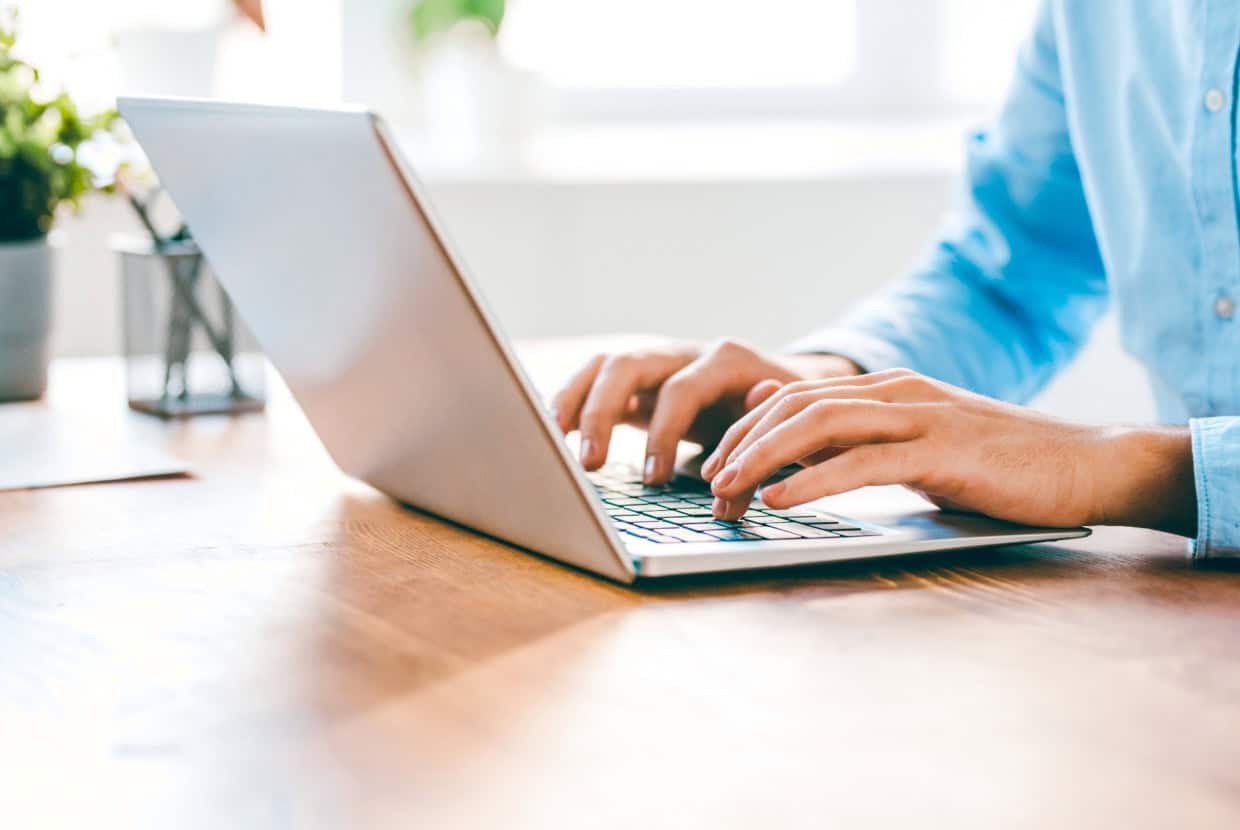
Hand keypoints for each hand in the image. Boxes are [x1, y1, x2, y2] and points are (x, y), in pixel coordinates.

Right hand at [550, 339, 860, 482]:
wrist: (790, 385)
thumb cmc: (786, 412)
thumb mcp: (786, 422)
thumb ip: (766, 433)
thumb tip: (749, 446)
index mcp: (725, 359)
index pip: (681, 389)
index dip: (664, 434)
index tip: (653, 479)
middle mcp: (685, 352)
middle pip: (628, 364)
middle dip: (602, 412)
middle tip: (590, 463)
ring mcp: (658, 363)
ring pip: (604, 365)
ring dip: (575, 400)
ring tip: (553, 438)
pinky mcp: (640, 381)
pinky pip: (596, 381)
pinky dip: (572, 401)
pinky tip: (552, 430)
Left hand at [702, 368, 1196, 533]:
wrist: (1086, 464)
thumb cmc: (1000, 465)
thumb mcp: (918, 447)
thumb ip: (859, 438)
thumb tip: (790, 432)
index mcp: (888, 389)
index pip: (795, 398)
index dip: (746, 429)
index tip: (714, 465)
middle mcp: (897, 392)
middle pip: (795, 406)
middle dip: (742, 443)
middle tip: (708, 483)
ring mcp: (920, 417)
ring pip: (819, 425)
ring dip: (763, 458)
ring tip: (726, 489)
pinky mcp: (942, 451)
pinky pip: (862, 463)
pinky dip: (812, 481)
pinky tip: (780, 500)